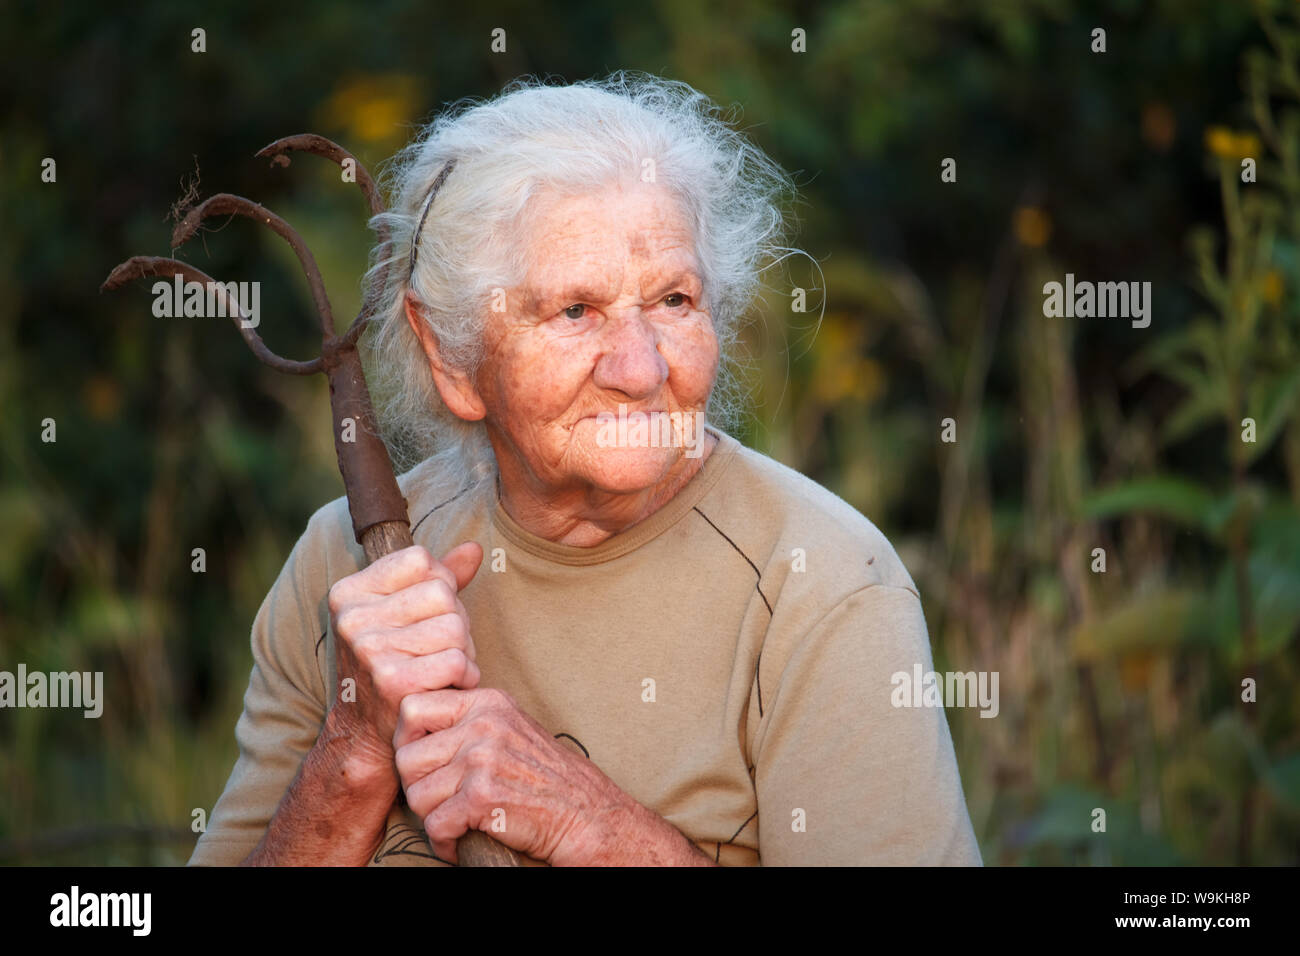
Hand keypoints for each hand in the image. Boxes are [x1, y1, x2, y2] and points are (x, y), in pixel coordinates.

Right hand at [323, 543, 482, 777]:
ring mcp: (369, 650)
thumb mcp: (402, 613)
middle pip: (442, 593)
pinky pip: (458, 661)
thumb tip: (475, 548)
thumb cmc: (392, 663)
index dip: (440, 584)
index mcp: (349, 592)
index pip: (421, 560)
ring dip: (464, 650)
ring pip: (455, 626)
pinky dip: (466, 676)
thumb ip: (438, 577)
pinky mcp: (393, 682)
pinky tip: (449, 687)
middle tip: (440, 648)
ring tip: (444, 668)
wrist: (366, 733)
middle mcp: (352, 618)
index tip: (426, 615)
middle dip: (456, 620)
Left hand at [393, 688, 641, 864]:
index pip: (413, 707)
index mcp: (488, 703)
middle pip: (406, 756)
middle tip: (440, 800)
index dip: (408, 740)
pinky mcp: (483, 797)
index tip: (425, 763)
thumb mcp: (511, 729)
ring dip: (432, 817)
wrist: (588, 814)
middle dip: (417, 786)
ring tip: (455, 821)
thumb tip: (412, 728)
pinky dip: (444, 843)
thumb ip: (469, 721)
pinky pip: (435, 825)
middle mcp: (484, 725)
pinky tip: (461, 841)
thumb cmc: (548, 779)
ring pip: (417, 794)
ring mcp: (483, 759)